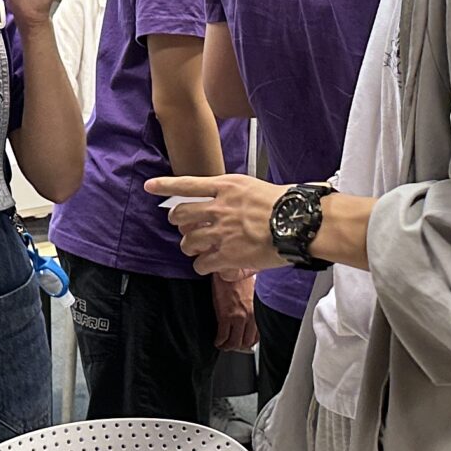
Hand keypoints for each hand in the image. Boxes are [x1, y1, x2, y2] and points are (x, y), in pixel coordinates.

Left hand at [147, 172, 283, 275]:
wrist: (300, 223)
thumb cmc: (289, 205)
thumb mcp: (258, 187)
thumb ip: (239, 194)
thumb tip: (234, 200)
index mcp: (228, 187)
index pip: (188, 184)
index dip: (165, 185)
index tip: (150, 186)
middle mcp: (220, 207)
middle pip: (181, 215)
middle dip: (178, 223)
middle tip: (184, 228)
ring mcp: (222, 231)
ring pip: (188, 241)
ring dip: (189, 246)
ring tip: (195, 249)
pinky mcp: (228, 254)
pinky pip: (202, 263)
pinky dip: (201, 266)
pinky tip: (206, 265)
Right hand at [212, 271, 256, 352]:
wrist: (228, 270)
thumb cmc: (237, 278)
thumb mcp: (250, 294)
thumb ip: (251, 307)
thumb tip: (247, 315)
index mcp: (257, 311)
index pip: (257, 335)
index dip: (248, 342)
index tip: (242, 342)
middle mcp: (250, 316)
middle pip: (246, 342)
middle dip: (237, 346)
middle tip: (230, 345)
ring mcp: (238, 317)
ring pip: (234, 342)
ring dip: (227, 346)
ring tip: (222, 344)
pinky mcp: (225, 316)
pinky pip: (222, 336)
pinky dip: (218, 341)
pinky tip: (216, 340)